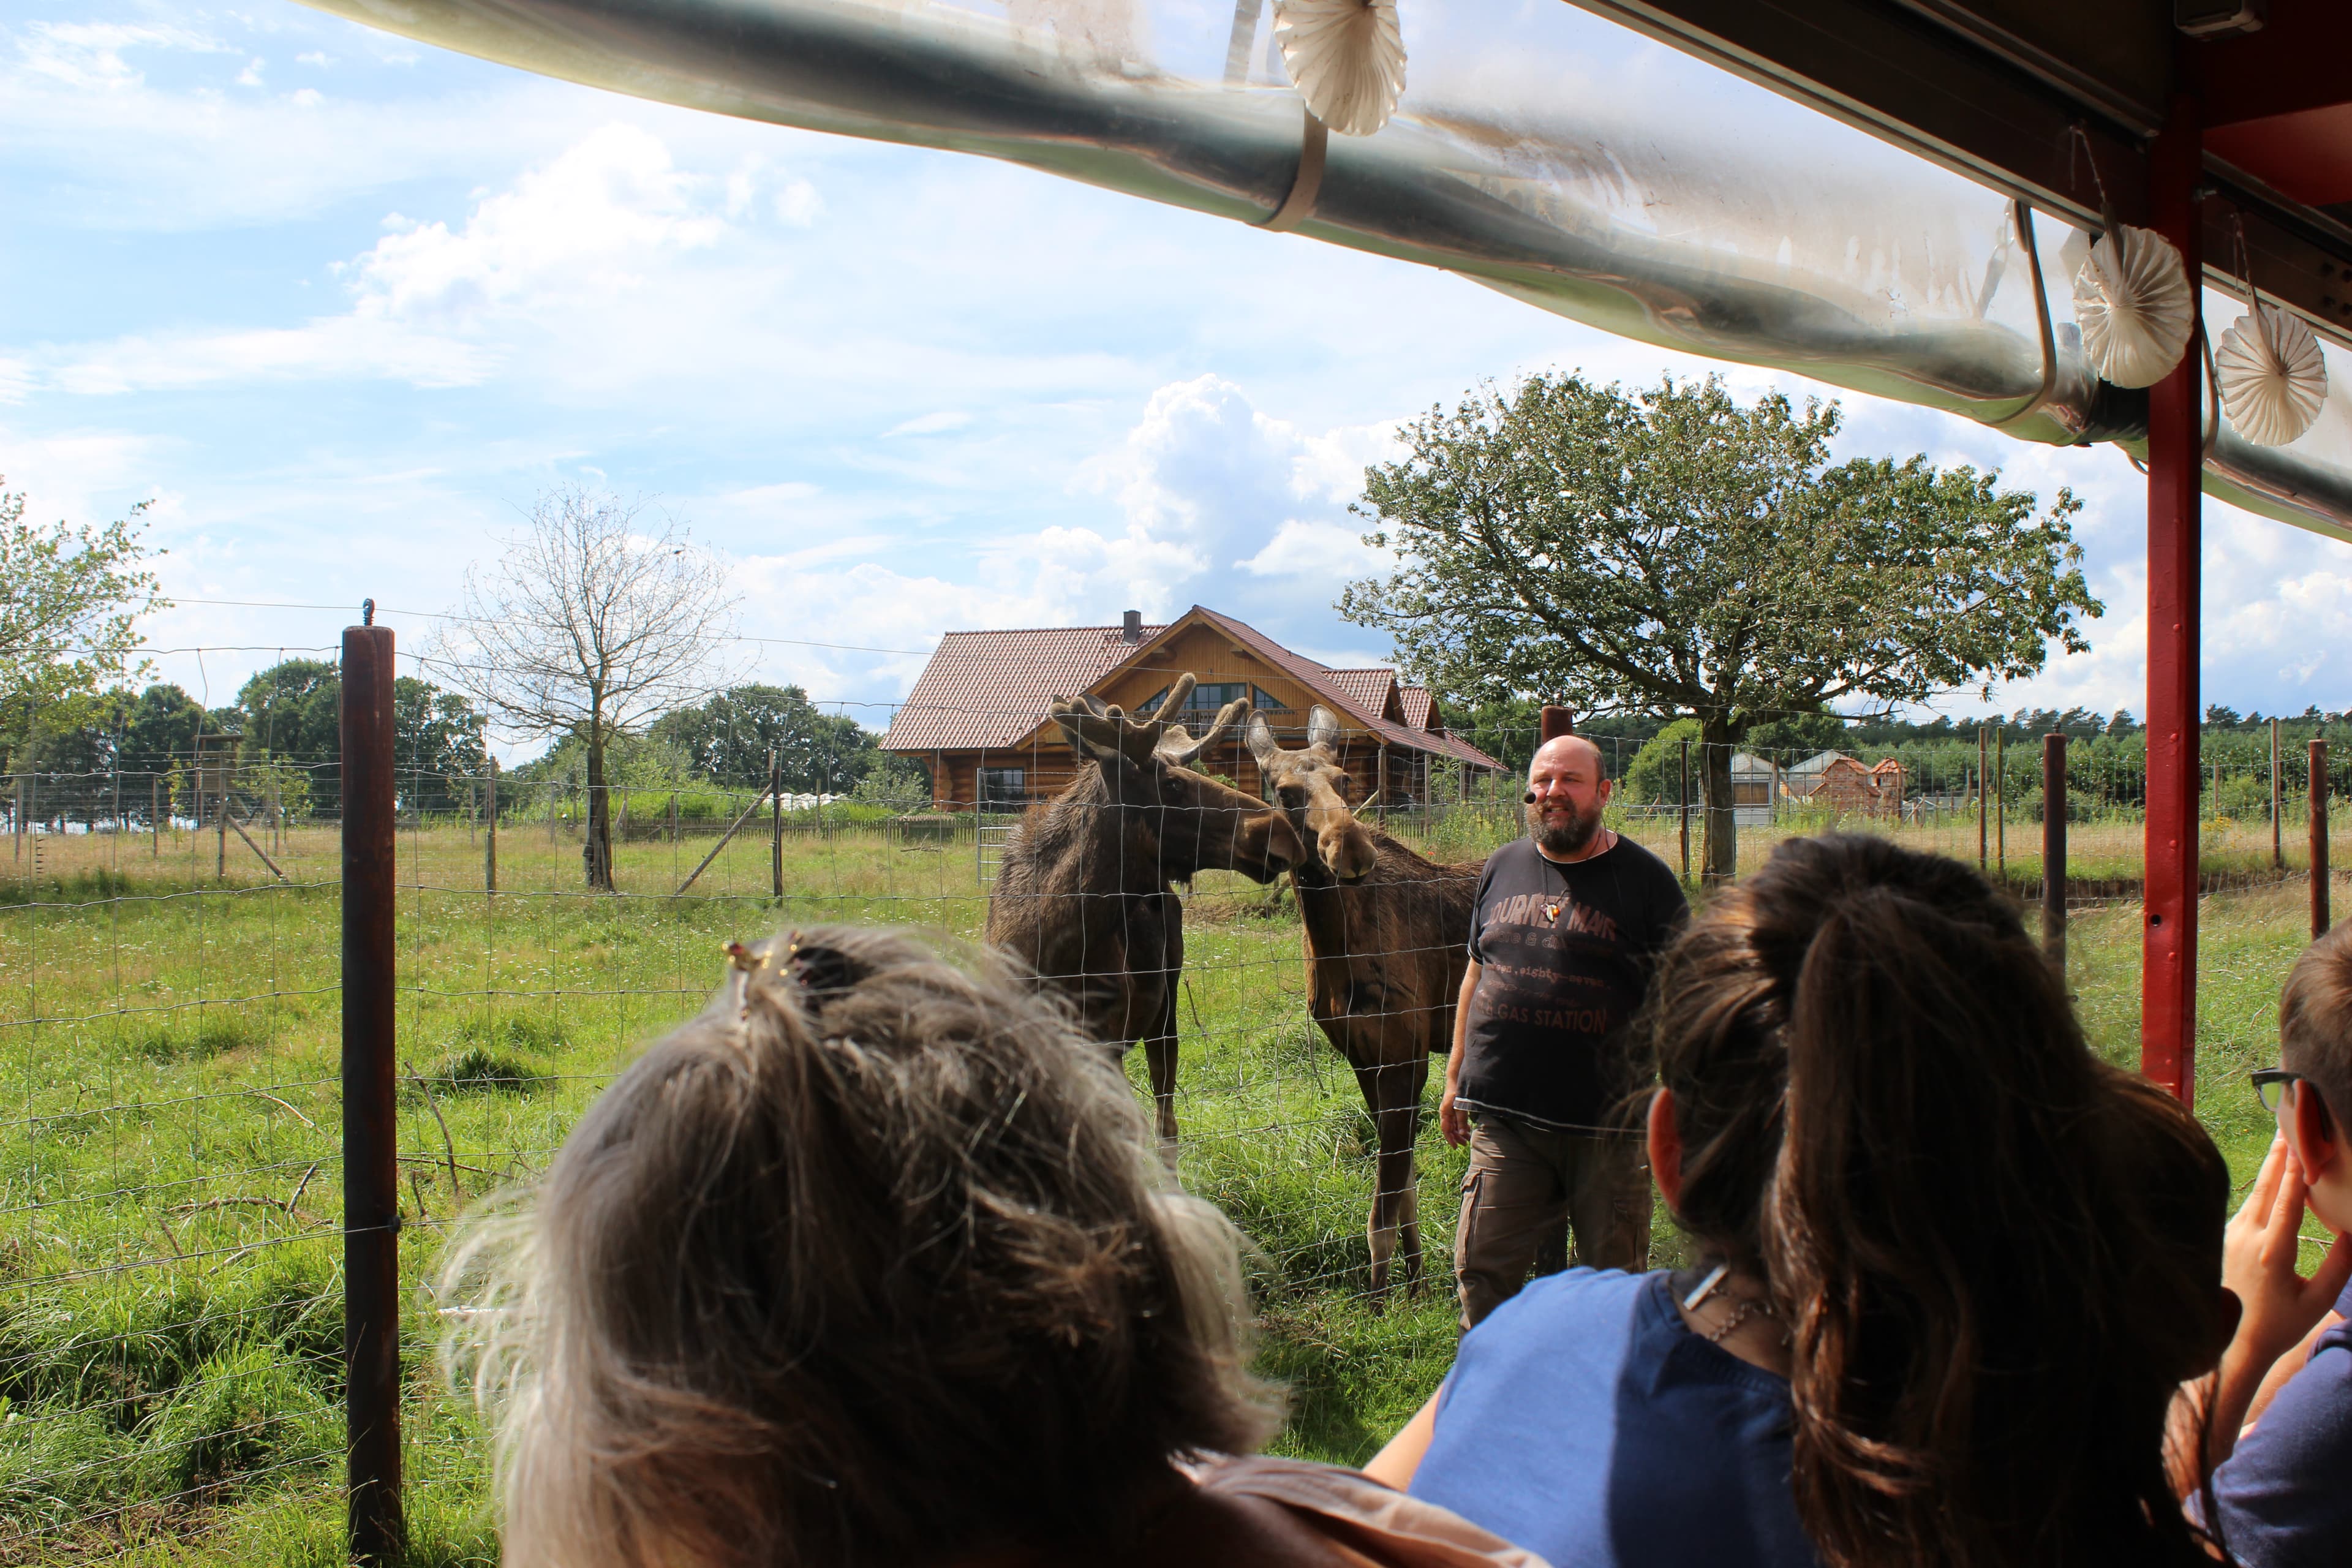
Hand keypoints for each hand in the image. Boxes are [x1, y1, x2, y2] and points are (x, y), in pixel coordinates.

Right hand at [1439, 1083, 1468, 1146]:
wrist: (1457, 1079)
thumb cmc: (1457, 1091)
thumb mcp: (1460, 1107)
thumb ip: (1461, 1120)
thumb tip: (1461, 1133)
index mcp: (1444, 1113)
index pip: (1446, 1130)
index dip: (1450, 1139)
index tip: (1455, 1147)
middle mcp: (1445, 1113)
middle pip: (1450, 1129)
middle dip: (1457, 1137)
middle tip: (1465, 1144)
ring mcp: (1449, 1111)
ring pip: (1454, 1125)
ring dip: (1460, 1132)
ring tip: (1467, 1138)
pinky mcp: (1454, 1108)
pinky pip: (1457, 1121)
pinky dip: (1462, 1126)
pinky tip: (1467, 1130)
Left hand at [2204, 1134, 2351, 1472]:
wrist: (2232, 1342)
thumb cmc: (2279, 1324)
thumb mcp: (2318, 1299)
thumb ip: (2340, 1264)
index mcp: (2271, 1253)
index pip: (2286, 1204)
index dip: (2295, 1172)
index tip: (2302, 1144)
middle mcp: (2246, 1237)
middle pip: (2266, 1187)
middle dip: (2280, 1154)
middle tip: (2290, 1122)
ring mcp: (2231, 1234)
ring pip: (2254, 1192)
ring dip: (2270, 1165)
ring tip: (2283, 1137)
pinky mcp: (2226, 1236)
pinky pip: (2247, 1203)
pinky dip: (2261, 1184)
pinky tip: (2271, 1172)